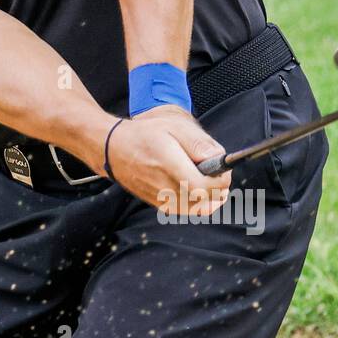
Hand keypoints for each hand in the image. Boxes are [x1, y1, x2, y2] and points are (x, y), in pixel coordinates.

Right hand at [104, 105, 231, 215]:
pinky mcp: (157, 204)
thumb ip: (199, 144)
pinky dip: (196, 202)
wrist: (112, 148)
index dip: (220, 183)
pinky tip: (195, 187)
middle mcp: (163, 186)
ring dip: (209, 198)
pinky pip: (184, 210)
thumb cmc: (144, 135)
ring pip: (195, 209)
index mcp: (168, 164)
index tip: (224, 172)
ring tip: (209, 181)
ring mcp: (159, 198)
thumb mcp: (174, 127)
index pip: (203, 188)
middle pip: (203, 202)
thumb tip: (220, 159)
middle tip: (220, 176)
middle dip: (218, 190)